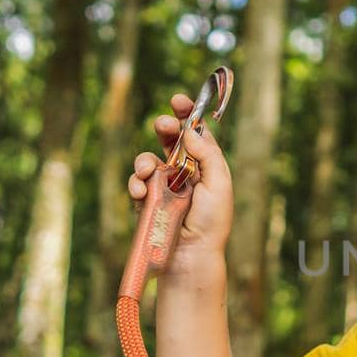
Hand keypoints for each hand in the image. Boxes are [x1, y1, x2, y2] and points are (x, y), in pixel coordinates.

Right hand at [128, 93, 234, 275]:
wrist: (191, 255)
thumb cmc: (211, 222)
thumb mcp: (219, 184)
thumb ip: (207, 154)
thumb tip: (190, 130)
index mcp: (206, 166)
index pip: (196, 134)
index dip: (187, 115)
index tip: (178, 101)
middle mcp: (185, 173)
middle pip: (170, 140)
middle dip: (164, 128)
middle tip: (162, 125)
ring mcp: (164, 186)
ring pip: (148, 160)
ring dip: (145, 160)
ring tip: (147, 171)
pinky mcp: (147, 201)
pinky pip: (136, 183)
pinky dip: (136, 184)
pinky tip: (141, 192)